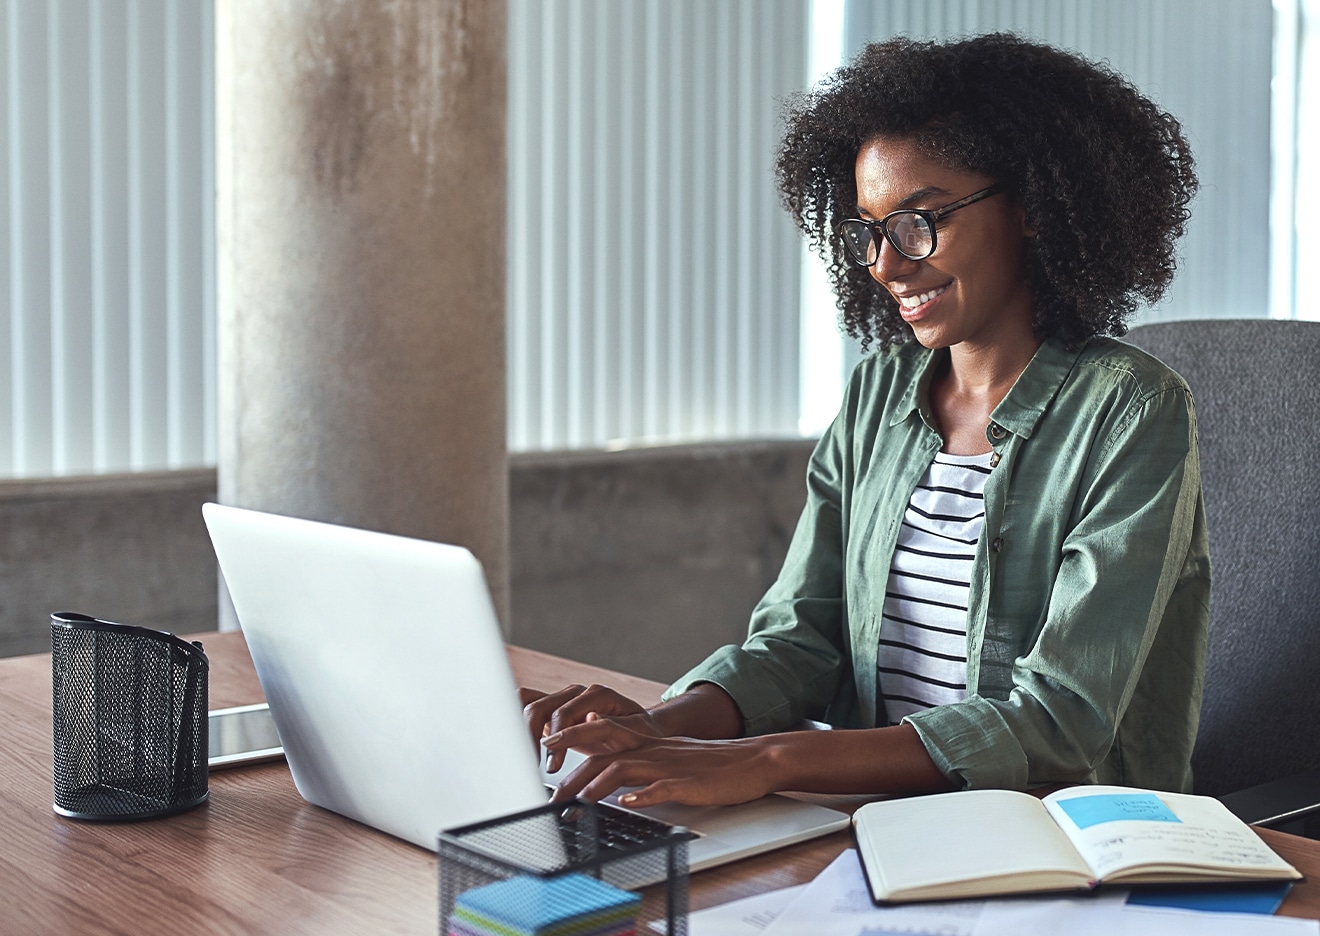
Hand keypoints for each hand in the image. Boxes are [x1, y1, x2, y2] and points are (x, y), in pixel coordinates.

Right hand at [519, 683, 663, 772]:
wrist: (643, 729)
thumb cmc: (640, 732)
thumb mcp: (634, 732)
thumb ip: (611, 724)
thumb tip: (588, 717)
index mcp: (597, 695)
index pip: (563, 713)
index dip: (555, 740)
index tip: (552, 765)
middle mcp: (577, 693)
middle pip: (539, 707)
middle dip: (532, 739)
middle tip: (535, 769)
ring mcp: (564, 699)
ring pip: (528, 703)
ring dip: (522, 732)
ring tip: (526, 760)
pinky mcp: (554, 710)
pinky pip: (528, 707)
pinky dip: (519, 723)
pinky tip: (521, 747)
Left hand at [542, 717, 777, 807]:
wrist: (752, 760)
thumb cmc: (709, 762)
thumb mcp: (667, 752)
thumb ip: (636, 748)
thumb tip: (602, 746)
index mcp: (647, 742)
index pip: (602, 733)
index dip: (572, 735)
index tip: (545, 742)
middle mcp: (654, 750)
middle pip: (604, 753)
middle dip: (573, 772)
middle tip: (549, 794)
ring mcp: (670, 766)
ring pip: (625, 769)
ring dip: (596, 786)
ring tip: (576, 805)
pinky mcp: (690, 783)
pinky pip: (663, 787)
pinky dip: (644, 794)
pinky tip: (629, 802)